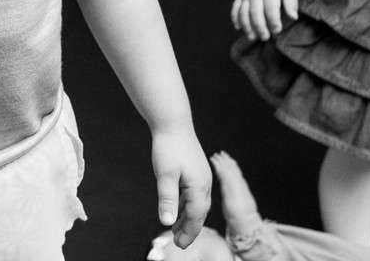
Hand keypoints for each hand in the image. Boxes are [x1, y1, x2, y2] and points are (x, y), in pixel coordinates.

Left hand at [152, 127, 211, 248]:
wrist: (173, 124)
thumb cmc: (169, 147)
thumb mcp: (165, 175)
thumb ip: (167, 199)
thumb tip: (167, 222)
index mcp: (199, 187)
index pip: (196, 217)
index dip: (188, 232)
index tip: (181, 245)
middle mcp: (204, 184)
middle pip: (199, 213)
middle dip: (190, 229)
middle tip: (180, 243)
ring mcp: (202, 177)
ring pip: (197, 204)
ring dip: (188, 218)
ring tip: (177, 230)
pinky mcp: (196, 171)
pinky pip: (194, 194)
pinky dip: (187, 205)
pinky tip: (178, 208)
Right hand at [231, 0, 297, 40]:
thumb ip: (291, 3)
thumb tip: (293, 17)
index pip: (271, 9)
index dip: (274, 21)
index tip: (277, 30)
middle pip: (255, 12)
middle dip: (260, 27)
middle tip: (265, 37)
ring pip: (243, 12)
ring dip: (247, 26)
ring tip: (252, 37)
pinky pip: (235, 8)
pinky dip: (235, 18)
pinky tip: (238, 28)